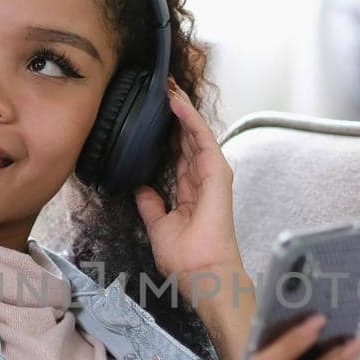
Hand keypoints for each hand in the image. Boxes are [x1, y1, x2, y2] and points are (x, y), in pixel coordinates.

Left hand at [132, 78, 244, 307]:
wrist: (202, 273)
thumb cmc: (186, 258)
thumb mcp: (158, 226)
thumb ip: (151, 205)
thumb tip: (141, 189)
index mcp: (190, 192)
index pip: (178, 154)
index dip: (168, 133)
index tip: (155, 114)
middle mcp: (202, 180)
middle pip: (187, 139)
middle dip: (175, 114)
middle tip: (162, 88)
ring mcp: (212, 175)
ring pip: (195, 133)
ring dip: (182, 110)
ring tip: (169, 86)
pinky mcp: (217, 173)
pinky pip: (202, 139)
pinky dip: (189, 119)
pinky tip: (177, 103)